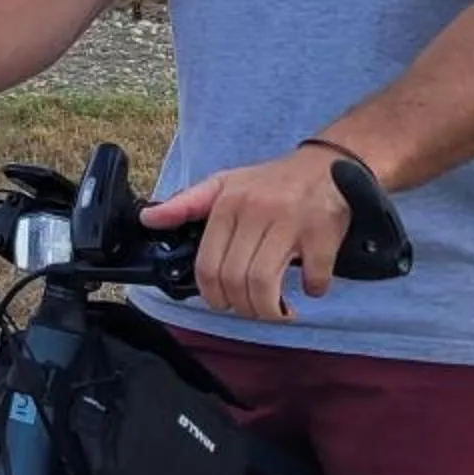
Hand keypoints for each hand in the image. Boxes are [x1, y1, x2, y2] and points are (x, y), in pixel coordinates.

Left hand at [137, 148, 352, 320]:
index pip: (208, 265)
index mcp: (228, 203)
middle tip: (252, 308)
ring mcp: (290, 221)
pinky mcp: (323, 231)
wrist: (326, 164)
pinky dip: (312, 289)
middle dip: (242, 307)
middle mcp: (256, 211)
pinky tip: (310, 287)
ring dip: (270, 309)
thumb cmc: (271, 182)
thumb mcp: (223, 184)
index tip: (223, 303)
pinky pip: (312, 276)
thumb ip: (184, 204)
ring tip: (276, 310)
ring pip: (265, 283)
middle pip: (234, 279)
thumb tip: (147, 218)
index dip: (213, 295)